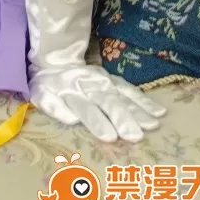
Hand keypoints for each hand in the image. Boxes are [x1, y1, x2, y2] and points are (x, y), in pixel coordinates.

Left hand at [30, 65, 165, 142]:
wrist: (57, 62)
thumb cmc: (49, 87)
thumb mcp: (41, 95)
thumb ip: (54, 107)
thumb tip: (71, 119)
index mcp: (72, 93)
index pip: (85, 108)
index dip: (97, 122)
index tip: (110, 137)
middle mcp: (92, 87)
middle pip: (108, 102)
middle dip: (122, 118)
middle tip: (135, 135)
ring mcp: (105, 82)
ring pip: (123, 96)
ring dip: (138, 111)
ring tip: (153, 124)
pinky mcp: (114, 80)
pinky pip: (130, 90)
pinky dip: (144, 100)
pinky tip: (158, 111)